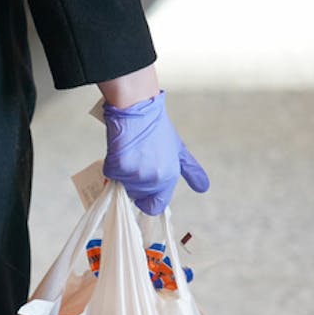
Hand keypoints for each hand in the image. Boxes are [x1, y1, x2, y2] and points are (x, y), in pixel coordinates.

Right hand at [102, 91, 208, 214]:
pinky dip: (112, 163)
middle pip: (136, 196)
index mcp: (169, 177)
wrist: (137, 107)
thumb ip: (190, 172)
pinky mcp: (118, 167)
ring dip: (123, 172)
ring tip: (130, 152)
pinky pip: (110, 174)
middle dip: (134, 183)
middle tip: (137, 159)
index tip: (143, 189)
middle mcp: (154, 179)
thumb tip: (204, 188)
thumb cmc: (156, 127)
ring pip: (122, 186)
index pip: (155, 207)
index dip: (148, 200)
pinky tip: (120, 148)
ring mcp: (135, 174)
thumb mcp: (178, 150)